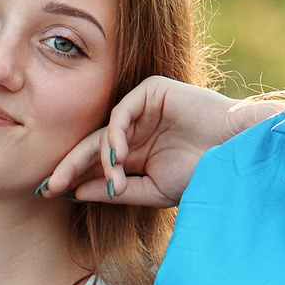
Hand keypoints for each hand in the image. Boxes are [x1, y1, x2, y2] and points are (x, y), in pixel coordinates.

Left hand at [39, 80, 283, 206]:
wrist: (236, 153)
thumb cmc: (202, 173)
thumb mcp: (151, 190)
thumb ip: (115, 190)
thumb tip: (74, 193)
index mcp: (137, 152)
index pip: (96, 163)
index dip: (72, 176)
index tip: (48, 194)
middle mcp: (136, 129)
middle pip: (92, 146)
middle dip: (69, 166)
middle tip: (50, 185)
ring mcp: (143, 109)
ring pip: (105, 132)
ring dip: (103, 159)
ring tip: (114, 180)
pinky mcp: (152, 90)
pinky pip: (121, 111)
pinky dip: (115, 134)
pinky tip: (119, 155)